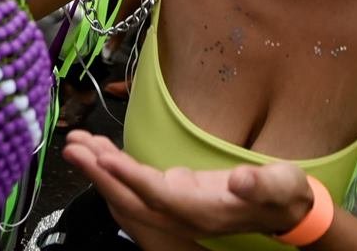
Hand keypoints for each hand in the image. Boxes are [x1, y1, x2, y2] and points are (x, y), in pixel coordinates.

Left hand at [62, 130, 314, 239]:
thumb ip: (262, 184)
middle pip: (132, 198)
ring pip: (128, 193)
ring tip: (76, 142)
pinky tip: (98, 150)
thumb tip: (242, 180)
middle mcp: (183, 214)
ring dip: (100, 169)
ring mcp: (175, 207)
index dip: (130, 178)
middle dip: (99, 173)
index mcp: (204, 211)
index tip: (103, 159)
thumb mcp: (281, 186)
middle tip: (71, 145)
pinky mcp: (172, 195)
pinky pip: (134, 185)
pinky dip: (114, 167)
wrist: (285, 211)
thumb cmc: (283, 195)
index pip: (159, 196)